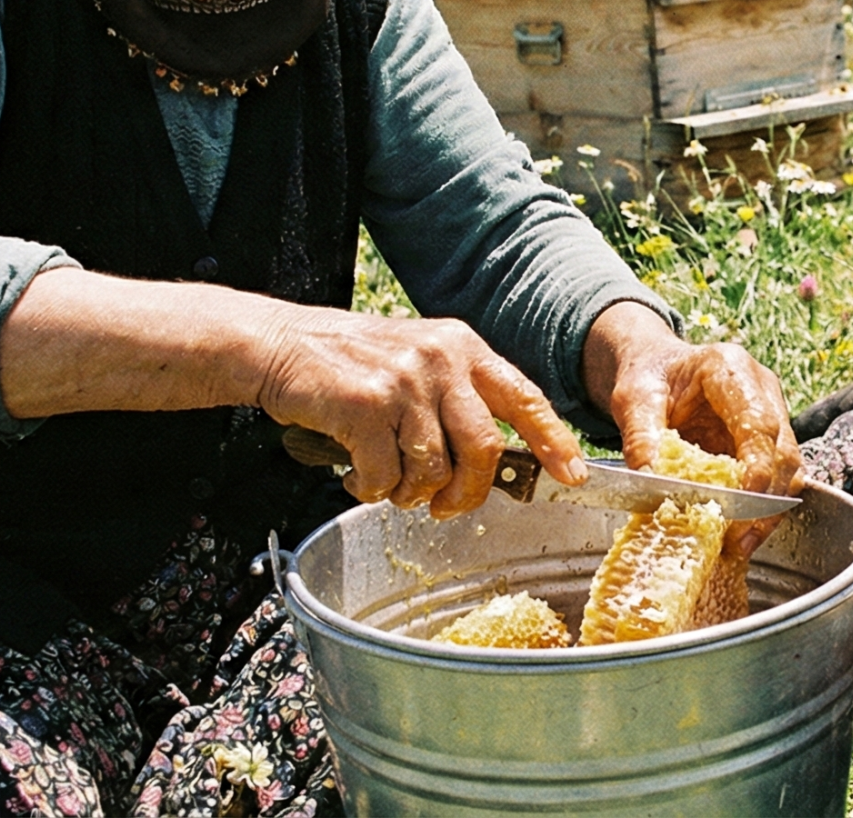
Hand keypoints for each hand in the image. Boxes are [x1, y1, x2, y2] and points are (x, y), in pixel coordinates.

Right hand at [255, 307, 584, 518]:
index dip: (554, 441)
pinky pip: (385, 476)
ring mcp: (404, 382)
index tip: (574, 475)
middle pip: (486, 448)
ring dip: (411, 493)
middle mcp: (441, 359)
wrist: (278, 344)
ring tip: (389, 483)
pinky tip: (357, 475)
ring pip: (434, 468)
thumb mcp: (418, 359)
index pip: (524, 398)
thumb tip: (491, 461)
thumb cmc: (348, 362)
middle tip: (447, 508)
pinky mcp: (364, 406)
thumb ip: (455, 398)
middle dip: (470, 492)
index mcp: (463, 346)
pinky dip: (371, 489)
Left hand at [585, 301, 802, 556]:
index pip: (758, 421)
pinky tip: (742, 535)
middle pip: (783, 449)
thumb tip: (649, 478)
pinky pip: (779, 479)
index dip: (759, 464)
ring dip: (769, 511)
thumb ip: (640, 435)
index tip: (746, 500)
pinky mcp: (770, 441)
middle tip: (741, 539)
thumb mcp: (634, 399)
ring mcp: (772, 415)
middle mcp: (762, 390)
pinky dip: (763, 509)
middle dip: (766, 500)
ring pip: (790, 468)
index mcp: (731, 369)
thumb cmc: (650, 378)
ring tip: (741, 545)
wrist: (659, 371)